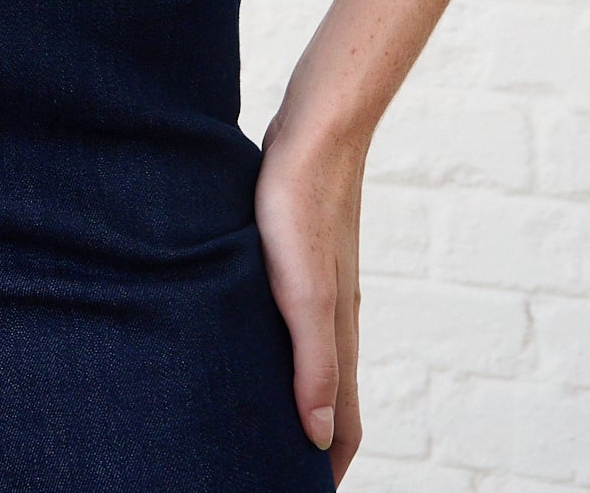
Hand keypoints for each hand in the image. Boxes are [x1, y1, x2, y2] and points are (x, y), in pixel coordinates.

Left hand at [254, 110, 365, 482]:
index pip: (344, 426)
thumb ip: (314, 363)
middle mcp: (335, 316)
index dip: (327, 470)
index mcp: (339, 333)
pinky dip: (279, 350)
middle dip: (310, 443)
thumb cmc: (303, 205)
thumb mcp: (304, 291)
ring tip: (253, 418)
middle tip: (268, 467)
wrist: (315, 129)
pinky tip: (245, 339)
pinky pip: (293, 321)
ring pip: (311, 359)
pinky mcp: (298, 257)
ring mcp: (319, 285)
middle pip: (331, 399)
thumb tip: (320, 437)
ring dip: (293, 397)